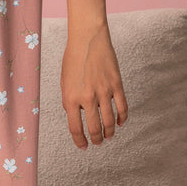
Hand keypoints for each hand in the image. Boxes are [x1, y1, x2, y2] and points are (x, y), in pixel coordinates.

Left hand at [60, 23, 127, 149]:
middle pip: (94, 128)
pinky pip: (122, 107)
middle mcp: (87, 97)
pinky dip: (122, 118)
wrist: (87, 38)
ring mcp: (103, 91)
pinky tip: (120, 123)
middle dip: (96, 139)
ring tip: (108, 136)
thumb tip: (76, 115)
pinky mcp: (116, 84)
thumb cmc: (73, 58)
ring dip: (109, 132)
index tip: (83, 147)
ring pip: (109, 121)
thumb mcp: (64, 81)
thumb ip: (68, 100)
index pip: (75, 128)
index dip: (80, 141)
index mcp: (70, 98)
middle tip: (97, 143)